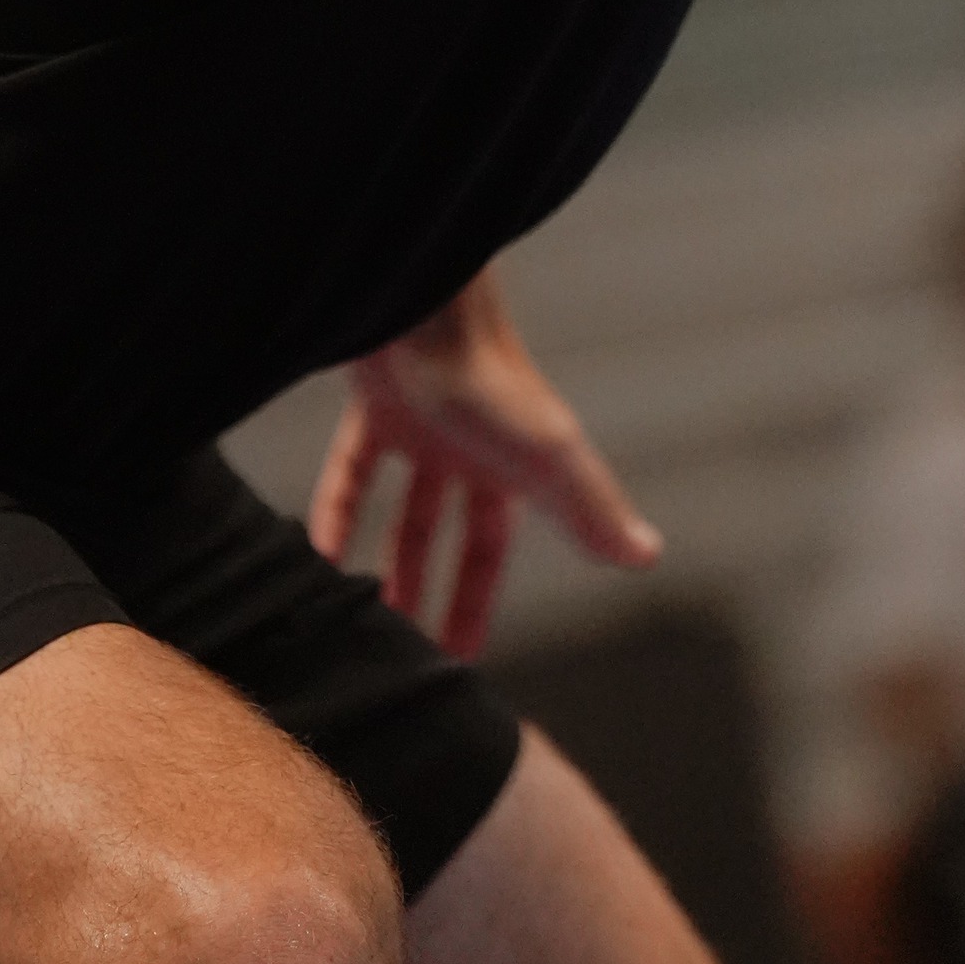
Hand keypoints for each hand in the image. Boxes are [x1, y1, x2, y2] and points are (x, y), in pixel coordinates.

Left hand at [308, 268, 660, 657]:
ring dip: (383, 561)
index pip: (492, 548)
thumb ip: (594, 509)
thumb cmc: (494, 379)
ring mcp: (421, 428)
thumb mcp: (549, 455)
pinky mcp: (376, 408)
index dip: (475, 598)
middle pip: (447, 535)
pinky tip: (316, 561)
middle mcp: (469, 450)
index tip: (458, 655)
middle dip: (429, 590)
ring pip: (401, 510)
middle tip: (405, 653)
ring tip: (360, 619)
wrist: (430, 307)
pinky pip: (350, 473)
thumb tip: (648, 555)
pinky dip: (332, 515)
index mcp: (513, 465)